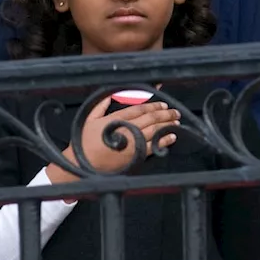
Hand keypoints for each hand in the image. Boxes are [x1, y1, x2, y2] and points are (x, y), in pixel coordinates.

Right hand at [46, 99, 180, 183]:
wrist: (82, 166)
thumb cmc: (84, 143)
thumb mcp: (89, 119)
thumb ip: (101, 105)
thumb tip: (110, 94)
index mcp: (116, 118)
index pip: (139, 108)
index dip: (153, 105)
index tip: (162, 104)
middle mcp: (126, 129)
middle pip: (150, 118)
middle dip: (164, 114)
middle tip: (174, 112)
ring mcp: (132, 143)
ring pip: (154, 130)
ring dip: (167, 125)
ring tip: (176, 121)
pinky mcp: (135, 156)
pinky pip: (153, 146)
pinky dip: (164, 140)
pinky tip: (171, 136)